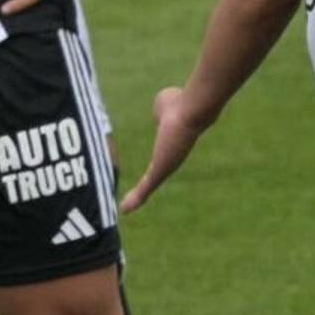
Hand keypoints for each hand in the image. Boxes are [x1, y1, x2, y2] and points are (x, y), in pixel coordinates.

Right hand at [120, 85, 208, 213]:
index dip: (152, 167)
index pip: (160, 161)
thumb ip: (160, 110)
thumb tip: (161, 111)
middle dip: (142, 191)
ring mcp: (166, 167)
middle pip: (154, 178)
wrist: (191, 113)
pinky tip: (123, 210)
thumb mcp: (163, 104)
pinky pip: (145, 188)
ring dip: (137, 199)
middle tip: (130, 201)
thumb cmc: (180, 104)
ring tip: (124, 209)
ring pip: (148, 186)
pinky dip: (134, 201)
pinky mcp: (160, 170)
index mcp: (170, 146)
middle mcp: (170, 160)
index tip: (145, 176)